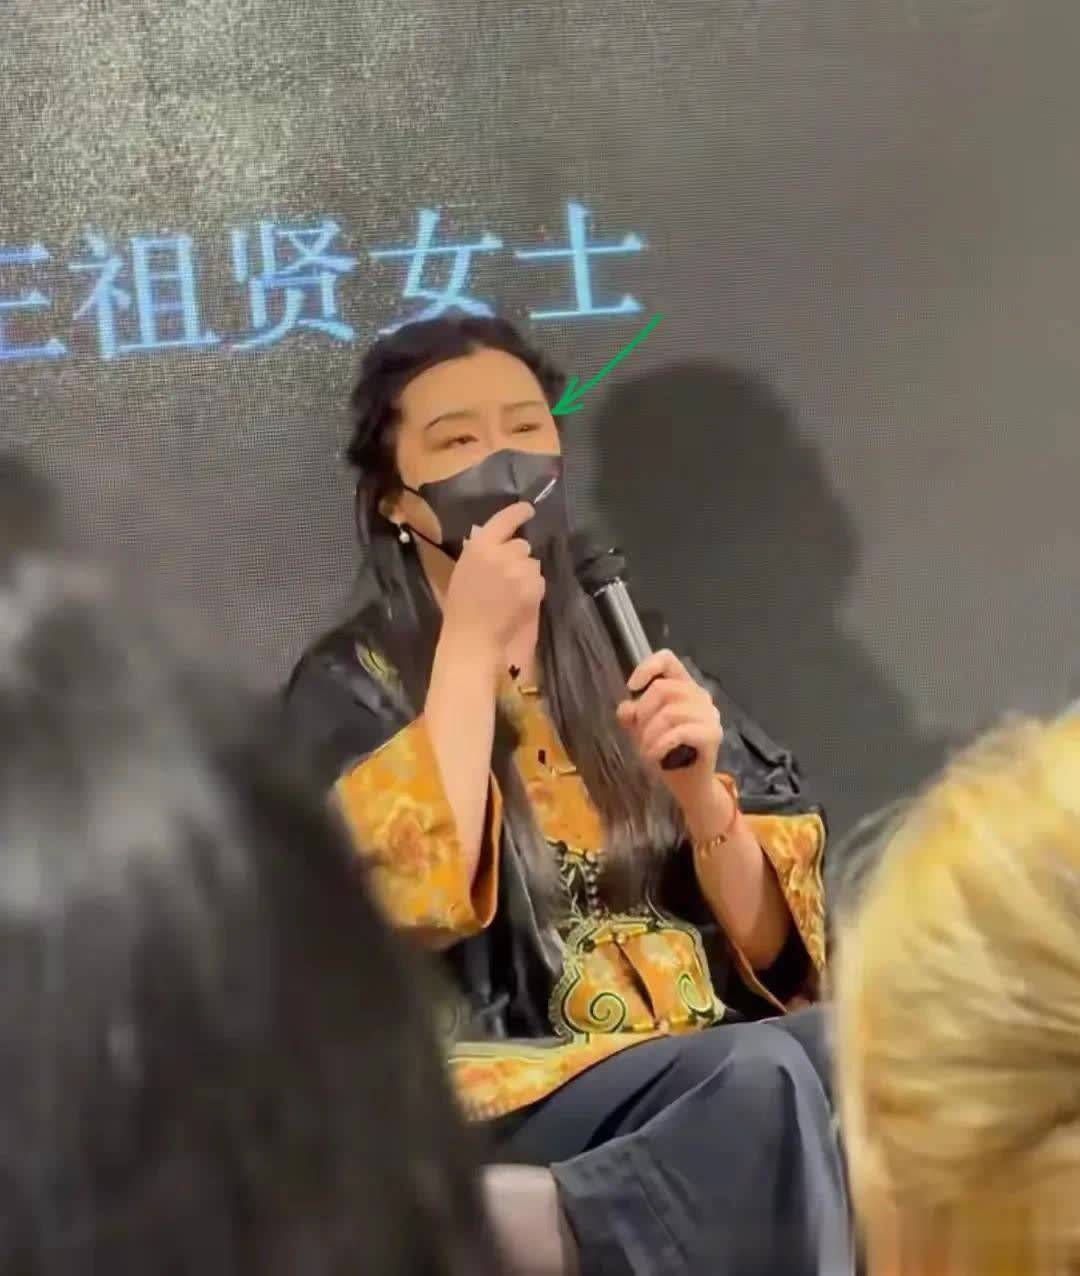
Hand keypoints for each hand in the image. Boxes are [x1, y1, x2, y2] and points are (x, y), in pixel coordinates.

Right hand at [441, 502, 544, 662]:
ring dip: (526, 575)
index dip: (519, 512)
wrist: (472, 639)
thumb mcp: (464, 571)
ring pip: (533, 564)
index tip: (528, 509)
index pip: (505, 520)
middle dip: (518, 557)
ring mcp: (520, 572)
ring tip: (512, 593)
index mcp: (480, 547)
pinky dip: (533, 591)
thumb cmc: (461, 609)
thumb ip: (482, 553)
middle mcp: (502, 554)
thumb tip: (500, 542)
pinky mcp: (533, 589)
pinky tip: (518, 603)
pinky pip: (539, 582)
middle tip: (507, 576)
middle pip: (523, 545)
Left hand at [616, 650, 729, 825]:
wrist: (690, 786)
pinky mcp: (712, 735)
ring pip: (670, 712)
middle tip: (639, 735)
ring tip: (645, 751)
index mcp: (684, 687)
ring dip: (649, 734)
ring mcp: (710, 715)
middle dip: (643, 714)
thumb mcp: (643, 730)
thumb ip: (633, 715)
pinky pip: (680, 732)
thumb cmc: (667, 753)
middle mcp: (701, 696)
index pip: (668, 659)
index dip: (647, 667)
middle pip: (663, 688)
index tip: (632, 687)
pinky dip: (660, 745)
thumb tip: (626, 708)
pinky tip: (654, 756)